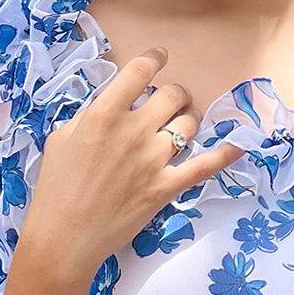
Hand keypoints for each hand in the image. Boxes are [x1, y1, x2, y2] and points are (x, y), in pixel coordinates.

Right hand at [24, 46, 245, 268]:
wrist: (64, 236)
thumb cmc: (56, 188)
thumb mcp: (62, 139)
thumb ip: (90, 116)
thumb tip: (113, 106)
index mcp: (103, 114)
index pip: (139, 72)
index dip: (154, 59)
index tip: (160, 57)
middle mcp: (133, 131)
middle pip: (172, 95)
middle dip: (175, 94)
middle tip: (170, 102)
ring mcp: (153, 160)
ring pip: (189, 124)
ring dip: (188, 120)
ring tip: (181, 126)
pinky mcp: (166, 187)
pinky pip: (205, 165)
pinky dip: (224, 154)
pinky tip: (237, 146)